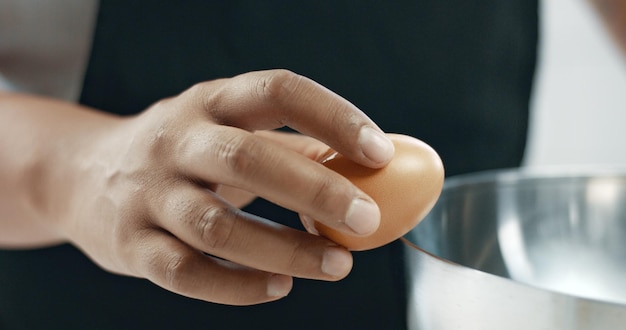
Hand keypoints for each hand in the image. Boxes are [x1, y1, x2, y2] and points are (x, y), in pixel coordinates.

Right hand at [52, 70, 394, 304]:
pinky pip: (185, 272)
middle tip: (366, 220)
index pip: (277, 92)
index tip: (381, 151)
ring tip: (337, 265)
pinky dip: (237, 285)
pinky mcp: (130, 244)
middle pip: (247, 159)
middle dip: (315, 190)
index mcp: (211, 102)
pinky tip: (279, 287)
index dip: (333, 116)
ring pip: (217, 225)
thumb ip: (294, 148)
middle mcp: (175, 140)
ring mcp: (148, 193)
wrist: (81, 174)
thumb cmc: (183, 153)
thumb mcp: (228, 131)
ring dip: (285, 249)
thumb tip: (372, 170)